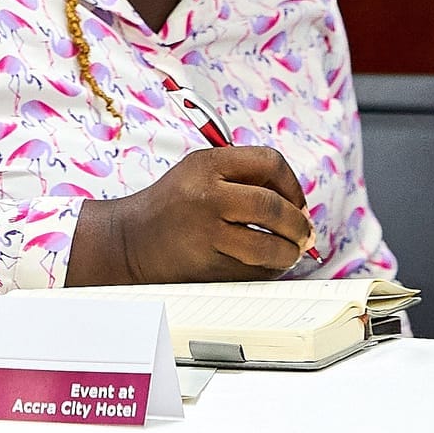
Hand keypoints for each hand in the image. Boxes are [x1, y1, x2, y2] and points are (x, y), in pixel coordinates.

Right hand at [68, 146, 315, 285]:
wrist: (130, 240)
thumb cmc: (171, 206)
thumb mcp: (198, 172)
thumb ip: (242, 176)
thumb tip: (298, 205)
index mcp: (206, 165)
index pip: (270, 162)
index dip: (292, 184)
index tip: (295, 201)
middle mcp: (207, 195)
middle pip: (275, 207)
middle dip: (299, 224)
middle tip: (303, 233)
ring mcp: (207, 233)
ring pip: (272, 245)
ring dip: (290, 252)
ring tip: (289, 251)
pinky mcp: (209, 265)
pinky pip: (257, 271)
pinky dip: (270, 270)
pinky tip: (264, 263)